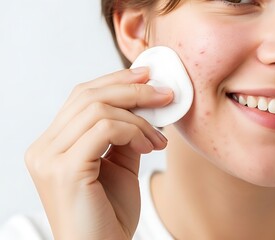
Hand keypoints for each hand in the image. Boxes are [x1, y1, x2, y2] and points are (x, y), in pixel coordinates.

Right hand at [25, 67, 172, 239]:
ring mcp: (50, 158)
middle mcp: (44, 148)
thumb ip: (126, 135)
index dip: (115, 80)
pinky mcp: (64, 169)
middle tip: (165, 94)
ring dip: (139, 118)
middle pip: (87, 95)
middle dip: (132, 90)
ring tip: (160, 137)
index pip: (81, 97)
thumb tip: (146, 105)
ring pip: (97, 108)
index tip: (148, 77)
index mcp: (53, 145)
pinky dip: (133, 131)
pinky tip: (149, 146)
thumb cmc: (110, 215)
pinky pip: (104, 129)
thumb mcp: (121, 166)